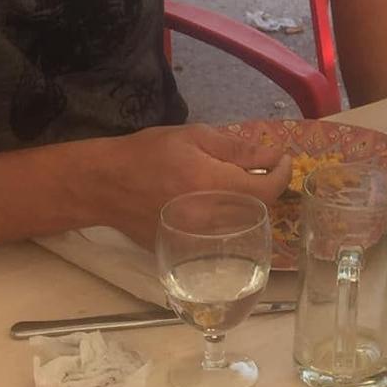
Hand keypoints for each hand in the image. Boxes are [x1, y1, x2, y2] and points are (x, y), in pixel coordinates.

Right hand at [92, 124, 291, 245]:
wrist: (104, 184)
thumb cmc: (148, 153)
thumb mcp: (194, 137)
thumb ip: (238, 148)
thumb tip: (274, 155)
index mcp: (213, 184)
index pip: (268, 189)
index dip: (282, 174)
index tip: (282, 160)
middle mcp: (210, 217)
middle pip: (259, 209)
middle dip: (265, 187)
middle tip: (257, 168)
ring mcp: (198, 238)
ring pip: (242, 225)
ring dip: (249, 204)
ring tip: (234, 184)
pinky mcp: (186, 249)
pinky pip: (221, 237)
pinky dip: (227, 219)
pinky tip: (214, 202)